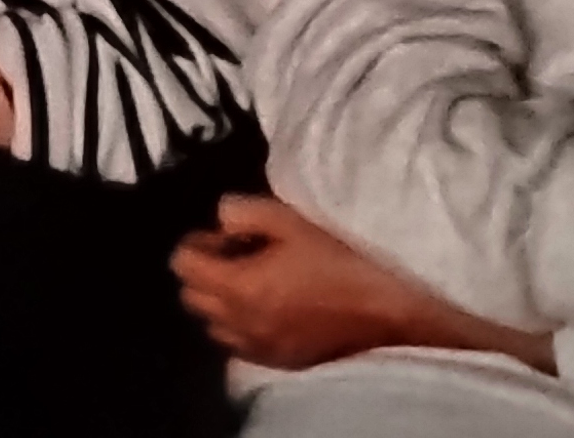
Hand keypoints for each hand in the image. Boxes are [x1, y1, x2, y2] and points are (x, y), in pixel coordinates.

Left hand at [173, 193, 546, 371]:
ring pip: (215, 324)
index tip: (228, 232)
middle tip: (240, 250)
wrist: (390, 315)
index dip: (198, 241)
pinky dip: (244, 323)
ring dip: (223, 299)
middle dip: (206, 270)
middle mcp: (239, 325)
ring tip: (257, 278)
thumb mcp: (291, 220)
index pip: (183, 264)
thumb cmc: (342, 261)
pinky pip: (241, 344)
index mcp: (237, 287)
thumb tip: (221, 215)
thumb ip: (244, 211)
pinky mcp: (282, 362)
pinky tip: (277, 305)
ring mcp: (260, 349)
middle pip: (193, 297)